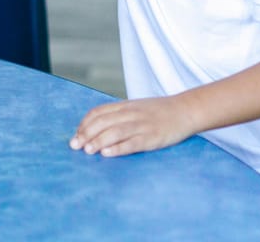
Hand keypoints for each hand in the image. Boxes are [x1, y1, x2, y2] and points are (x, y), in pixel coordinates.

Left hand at [69, 95, 196, 156]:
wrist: (184, 110)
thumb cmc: (158, 112)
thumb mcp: (135, 108)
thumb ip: (119, 115)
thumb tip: (98, 127)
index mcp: (124, 106)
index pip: (98, 112)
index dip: (85, 123)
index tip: (76, 134)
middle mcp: (130, 114)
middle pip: (103, 122)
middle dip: (86, 134)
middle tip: (75, 145)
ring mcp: (141, 125)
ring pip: (114, 132)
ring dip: (98, 141)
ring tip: (87, 150)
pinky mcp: (152, 137)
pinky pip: (132, 143)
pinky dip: (118, 148)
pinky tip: (107, 153)